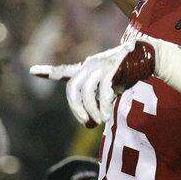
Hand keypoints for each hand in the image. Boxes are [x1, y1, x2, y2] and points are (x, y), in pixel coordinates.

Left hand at [30, 41, 154, 125]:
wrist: (148, 56)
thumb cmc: (128, 72)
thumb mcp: (110, 84)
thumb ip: (97, 99)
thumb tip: (89, 122)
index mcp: (87, 68)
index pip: (64, 71)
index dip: (48, 72)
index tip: (33, 71)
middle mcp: (90, 65)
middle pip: (73, 89)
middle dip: (76, 109)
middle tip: (86, 123)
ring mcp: (100, 65)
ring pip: (86, 92)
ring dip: (92, 110)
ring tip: (100, 121)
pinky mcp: (112, 68)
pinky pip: (102, 91)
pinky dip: (104, 106)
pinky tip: (108, 114)